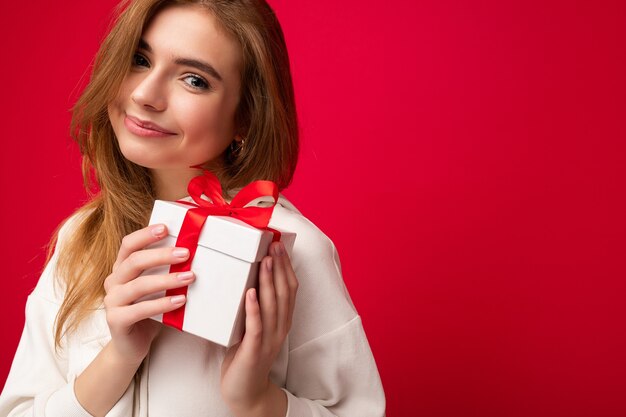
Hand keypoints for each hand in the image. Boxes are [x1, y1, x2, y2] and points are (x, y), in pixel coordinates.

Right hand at [103, 224, 195, 365]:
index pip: (129, 245)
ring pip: (139, 285)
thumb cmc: (149, 311)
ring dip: (166, 280)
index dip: (145, 234)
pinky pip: (140, 310)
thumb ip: (165, 271)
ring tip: (189, 277)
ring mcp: (112, 301)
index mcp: (121, 268)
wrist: (131, 345)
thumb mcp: (157, 288)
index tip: (166, 228)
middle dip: (162, 255)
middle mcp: (113, 282)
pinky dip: (161, 304)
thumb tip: (194, 253)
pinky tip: (180, 300)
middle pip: (135, 261)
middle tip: (186, 253)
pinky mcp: (116, 321)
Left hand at [220, 241, 298, 413]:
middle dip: (280, 268)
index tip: (280, 247)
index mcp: (282, 321)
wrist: (245, 391)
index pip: (291, 289)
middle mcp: (280, 328)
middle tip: (274, 246)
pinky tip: (250, 293)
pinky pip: (256, 326)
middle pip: (285, 293)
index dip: (287, 267)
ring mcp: (270, 339)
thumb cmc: (245, 355)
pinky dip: (254, 308)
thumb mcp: (252, 326)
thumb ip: (254, 306)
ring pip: (273, 306)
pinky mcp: (255, 350)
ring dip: (269, 282)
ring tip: (265, 261)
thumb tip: (245, 278)